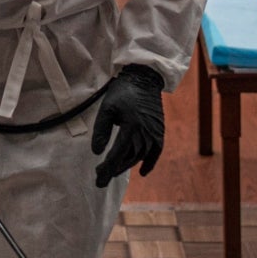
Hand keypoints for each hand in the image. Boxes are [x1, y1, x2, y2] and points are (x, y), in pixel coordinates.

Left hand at [89, 65, 164, 186]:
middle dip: (114, 169)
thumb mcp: (107, 108)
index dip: (107, 168)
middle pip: (129, 158)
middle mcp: (145, 132)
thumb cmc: (123, 92)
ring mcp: (154, 132)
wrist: (144, 78)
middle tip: (102, 176)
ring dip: (127, 166)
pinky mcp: (159, 131)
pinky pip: (156, 152)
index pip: (117, 154)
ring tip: (114, 170)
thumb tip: (97, 152)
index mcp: (131, 126)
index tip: (98, 178)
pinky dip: (150, 163)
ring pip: (140, 156)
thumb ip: (101, 130)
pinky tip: (142, 172)